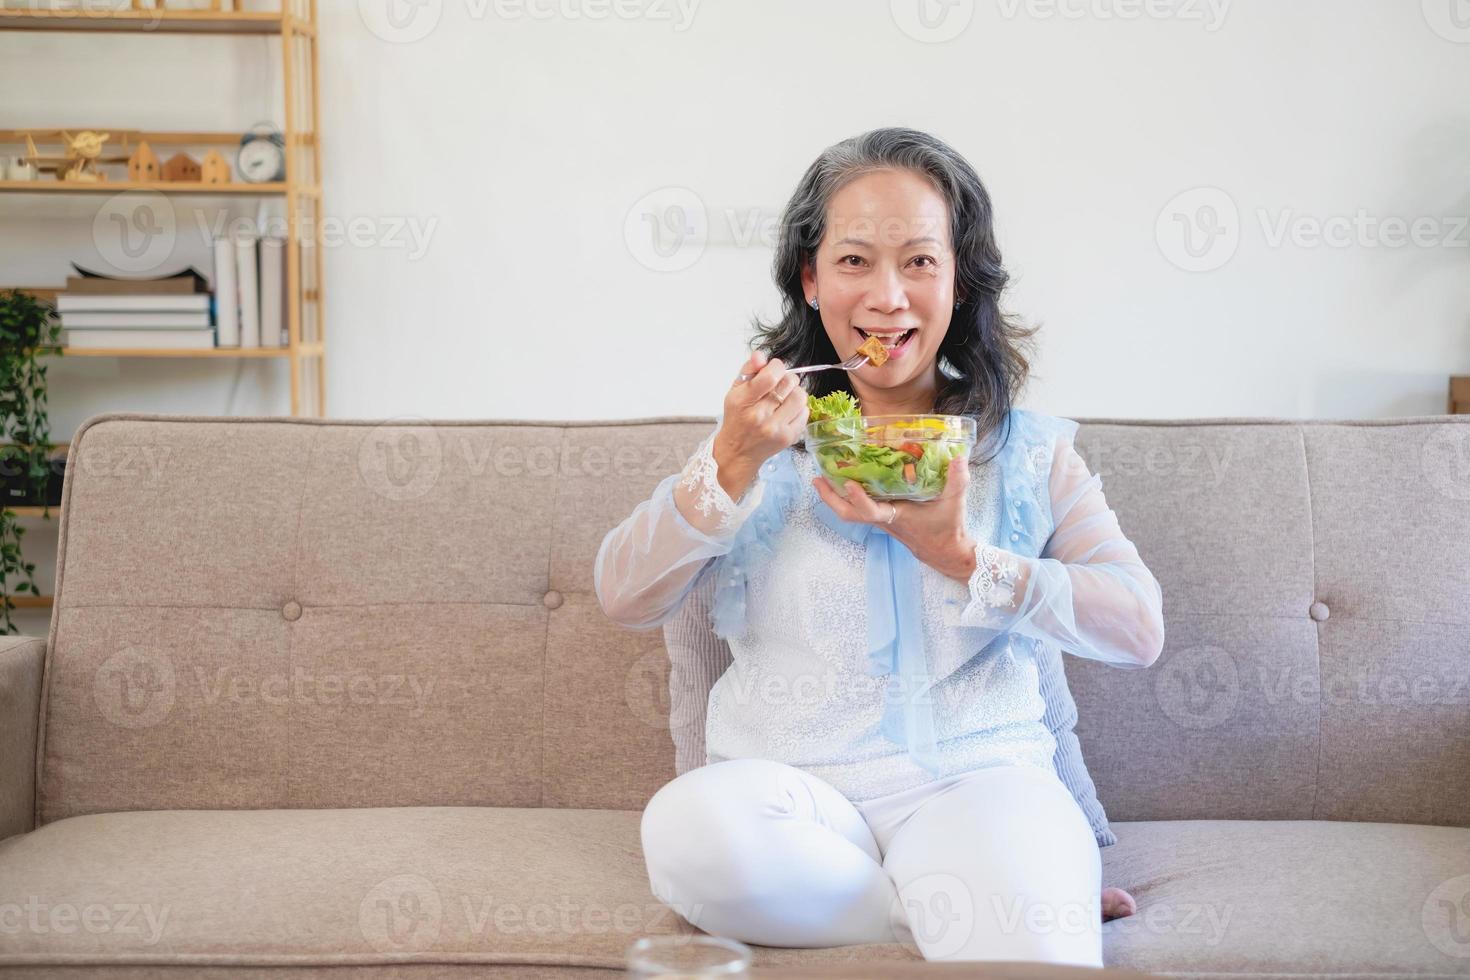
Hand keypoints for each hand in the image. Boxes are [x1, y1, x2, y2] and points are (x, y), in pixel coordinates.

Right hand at [713, 351, 807, 486]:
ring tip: (786, 396)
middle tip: (779, 384)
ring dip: (795, 392)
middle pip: (788, 383)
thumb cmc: (737, 418)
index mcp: (743, 401)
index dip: (777, 367)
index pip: (770, 376)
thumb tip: (761, 355)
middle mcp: (760, 416)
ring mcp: (776, 429)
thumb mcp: (735, 391)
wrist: (738, 452)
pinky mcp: (789, 437)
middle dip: (786, 378)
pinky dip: (799, 407)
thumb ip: (748, 370)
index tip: (774, 369)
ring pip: (800, 396)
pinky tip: (788, 411)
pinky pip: (804, 412)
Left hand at [811, 451, 976, 582]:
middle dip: (830, 498)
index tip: (848, 484)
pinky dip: (847, 496)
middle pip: (849, 514)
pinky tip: (843, 480)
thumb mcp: (955, 502)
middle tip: (817, 479)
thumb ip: (958, 480)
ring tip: (820, 478)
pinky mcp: (882, 517)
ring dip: (833, 497)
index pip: (871, 511)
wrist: (944, 550)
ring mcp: (880, 519)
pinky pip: (858, 508)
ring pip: (850, 512)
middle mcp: (883, 519)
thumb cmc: (947, 528)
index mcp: (896, 516)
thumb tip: (959, 457)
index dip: (859, 499)